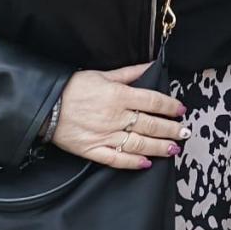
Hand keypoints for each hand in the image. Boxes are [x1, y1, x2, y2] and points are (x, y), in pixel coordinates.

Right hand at [51, 63, 187, 169]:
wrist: (45, 105)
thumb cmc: (74, 87)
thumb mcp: (103, 75)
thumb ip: (129, 73)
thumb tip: (151, 66)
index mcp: (119, 95)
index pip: (152, 101)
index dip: (170, 106)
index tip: (181, 110)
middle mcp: (115, 116)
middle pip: (150, 124)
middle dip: (171, 129)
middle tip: (185, 131)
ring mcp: (104, 135)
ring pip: (138, 143)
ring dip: (159, 147)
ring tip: (174, 148)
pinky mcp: (92, 150)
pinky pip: (116, 159)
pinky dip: (132, 163)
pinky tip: (146, 164)